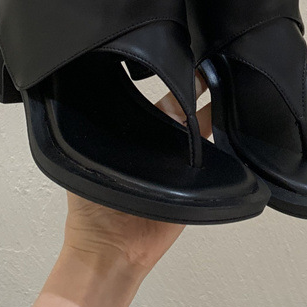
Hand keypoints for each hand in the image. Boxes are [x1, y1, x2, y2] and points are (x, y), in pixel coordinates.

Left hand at [61, 70, 211, 275]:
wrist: (113, 254)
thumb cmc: (90, 211)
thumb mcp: (81, 160)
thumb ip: (84, 132)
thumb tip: (73, 94)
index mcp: (134, 133)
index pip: (156, 97)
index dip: (166, 77)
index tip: (176, 53)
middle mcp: (160, 143)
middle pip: (184, 106)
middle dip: (196, 84)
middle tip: (210, 58)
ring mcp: (181, 161)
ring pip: (202, 125)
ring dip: (214, 107)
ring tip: (228, 80)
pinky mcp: (199, 181)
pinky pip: (216, 156)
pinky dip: (226, 139)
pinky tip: (234, 117)